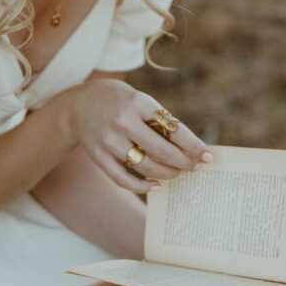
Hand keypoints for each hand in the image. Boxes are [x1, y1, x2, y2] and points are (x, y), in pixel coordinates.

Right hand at [66, 77, 212, 192]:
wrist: (78, 105)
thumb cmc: (118, 101)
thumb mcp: (139, 100)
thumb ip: (159, 120)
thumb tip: (189, 146)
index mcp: (138, 103)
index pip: (173, 129)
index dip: (194, 145)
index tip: (207, 156)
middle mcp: (123, 122)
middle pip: (162, 151)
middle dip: (184, 162)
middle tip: (195, 167)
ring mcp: (109, 141)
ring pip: (146, 166)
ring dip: (167, 173)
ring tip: (177, 172)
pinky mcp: (99, 157)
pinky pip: (123, 178)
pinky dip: (142, 186)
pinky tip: (156, 185)